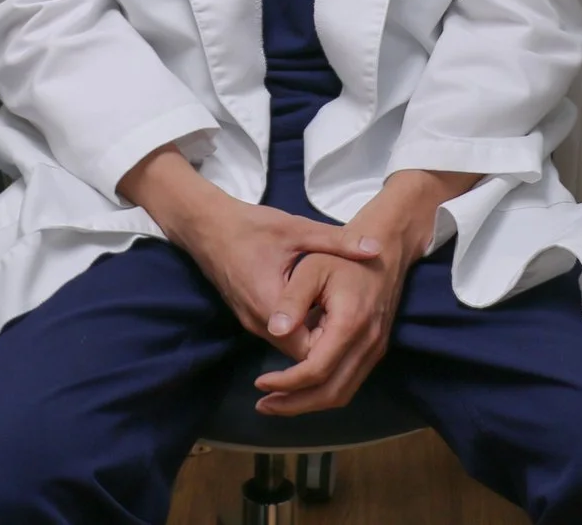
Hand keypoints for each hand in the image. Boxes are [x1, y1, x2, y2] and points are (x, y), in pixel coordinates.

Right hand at [118, 145, 378, 357]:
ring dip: (314, 341)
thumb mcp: (297, 229)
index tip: (359, 331)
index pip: (308, 350)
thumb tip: (376, 249)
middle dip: (328, 348)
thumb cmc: (251, 226)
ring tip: (343, 326)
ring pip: (289, 349)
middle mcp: (258, 323)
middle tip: (358, 333)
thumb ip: (337, 241)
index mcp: (271, 304)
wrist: (205, 225)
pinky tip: (321, 315)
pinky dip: (300, 333)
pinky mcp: (248, 317)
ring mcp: (250, 322)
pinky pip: (280, 337)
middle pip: (300, 356)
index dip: (334, 346)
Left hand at [253, 168, 478, 414]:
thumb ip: (292, 299)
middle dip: (294, 404)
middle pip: (331, 392)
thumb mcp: (312, 266)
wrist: (386, 251)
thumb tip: (274, 330)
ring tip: (276, 402)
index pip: (316, 370)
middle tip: (263, 404)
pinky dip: (323, 392)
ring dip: (308, 404)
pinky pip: (349, 383)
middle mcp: (368, 343)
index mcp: (350, 323)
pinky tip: (299, 388)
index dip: (286, 382)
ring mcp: (375, 350)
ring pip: (342, 394)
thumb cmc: (343, 257)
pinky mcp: (375, 351)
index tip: (259, 382)